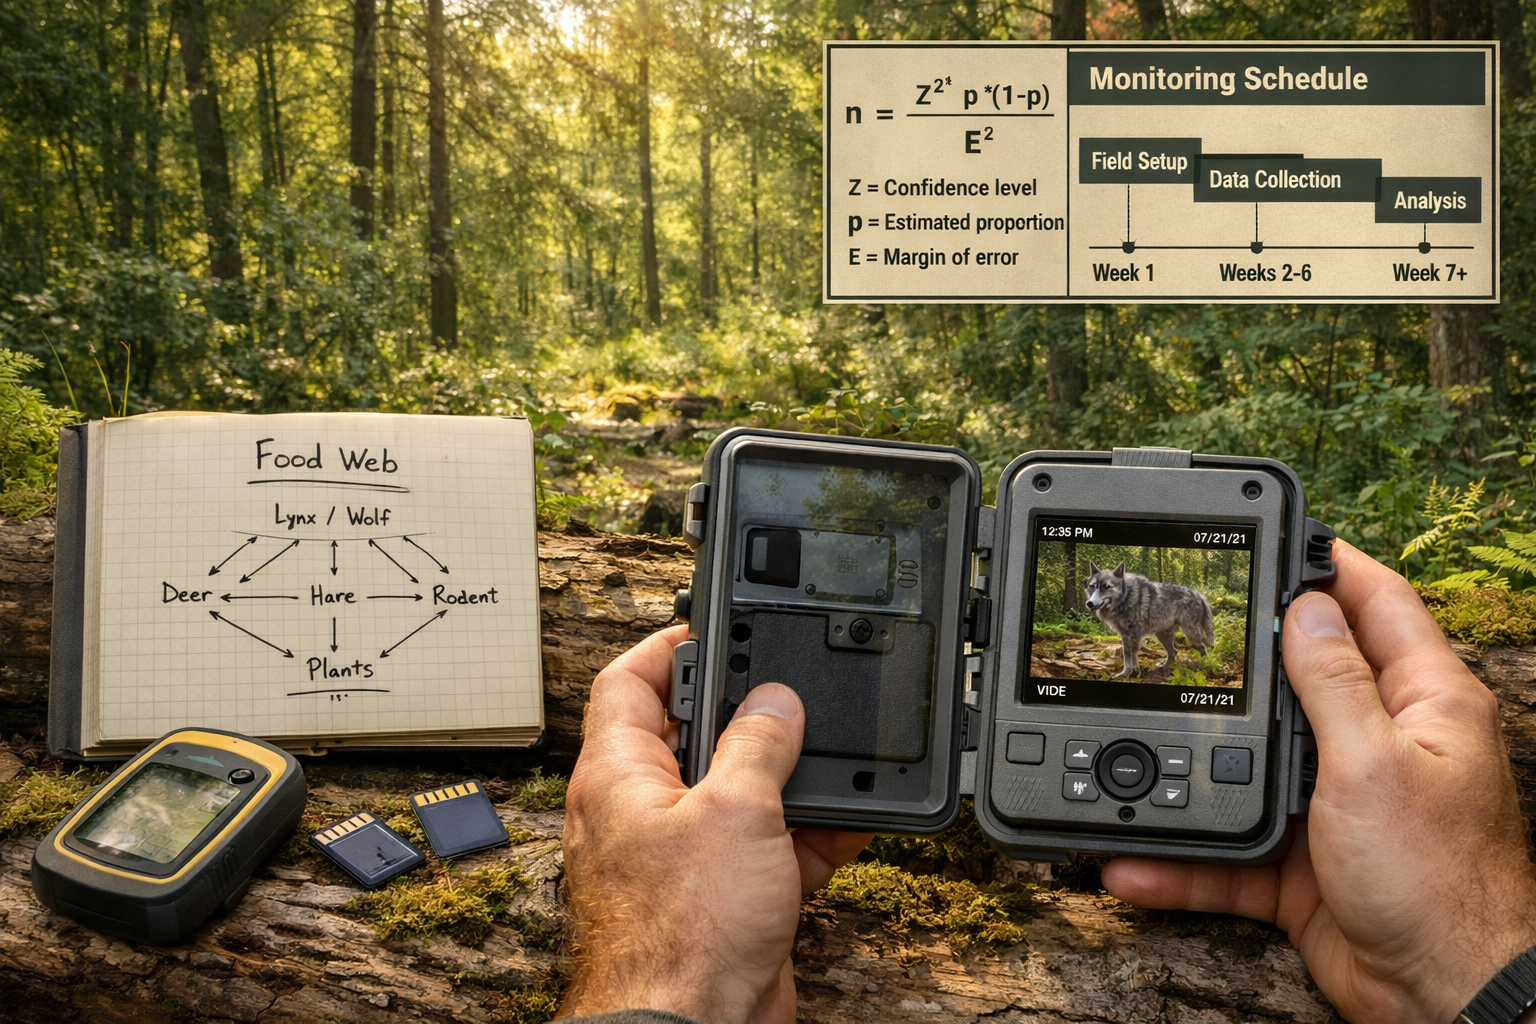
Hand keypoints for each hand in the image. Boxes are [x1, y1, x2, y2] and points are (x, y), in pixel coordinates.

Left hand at [559, 625, 871, 1023]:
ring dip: (787, 777)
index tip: (711, 627)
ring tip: (830, 752)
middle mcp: (643, 810)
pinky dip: (808, 834)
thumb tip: (774, 702)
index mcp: (618, 775)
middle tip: (787, 688)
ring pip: (739, 793)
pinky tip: (850, 820)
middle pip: (691, 734)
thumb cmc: (681, 934)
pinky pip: (768, 848)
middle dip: (745, 713)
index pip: (626, 684)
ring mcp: (684, 856)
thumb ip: (758, 745)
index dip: (666, 647)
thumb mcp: (734, 811)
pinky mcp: (724, 898)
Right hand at [1103, 541, 1535, 1023]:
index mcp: (1423, 703)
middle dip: (1239, 657)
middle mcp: (1381, 744)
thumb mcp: (1374, 762)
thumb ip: (1334, 682)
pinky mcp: (1304, 863)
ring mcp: (1338, 804)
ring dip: (1193, 767)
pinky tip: (1136, 859)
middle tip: (1178, 625)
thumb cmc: (1439, 881)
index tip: (1276, 534)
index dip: (1330, 564)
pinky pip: (1230, 848)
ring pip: (1250, 767)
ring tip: (1134, 744)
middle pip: (1300, 679)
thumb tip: (1307, 606)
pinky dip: (1183, 857)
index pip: (1378, 605)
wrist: (1444, 999)